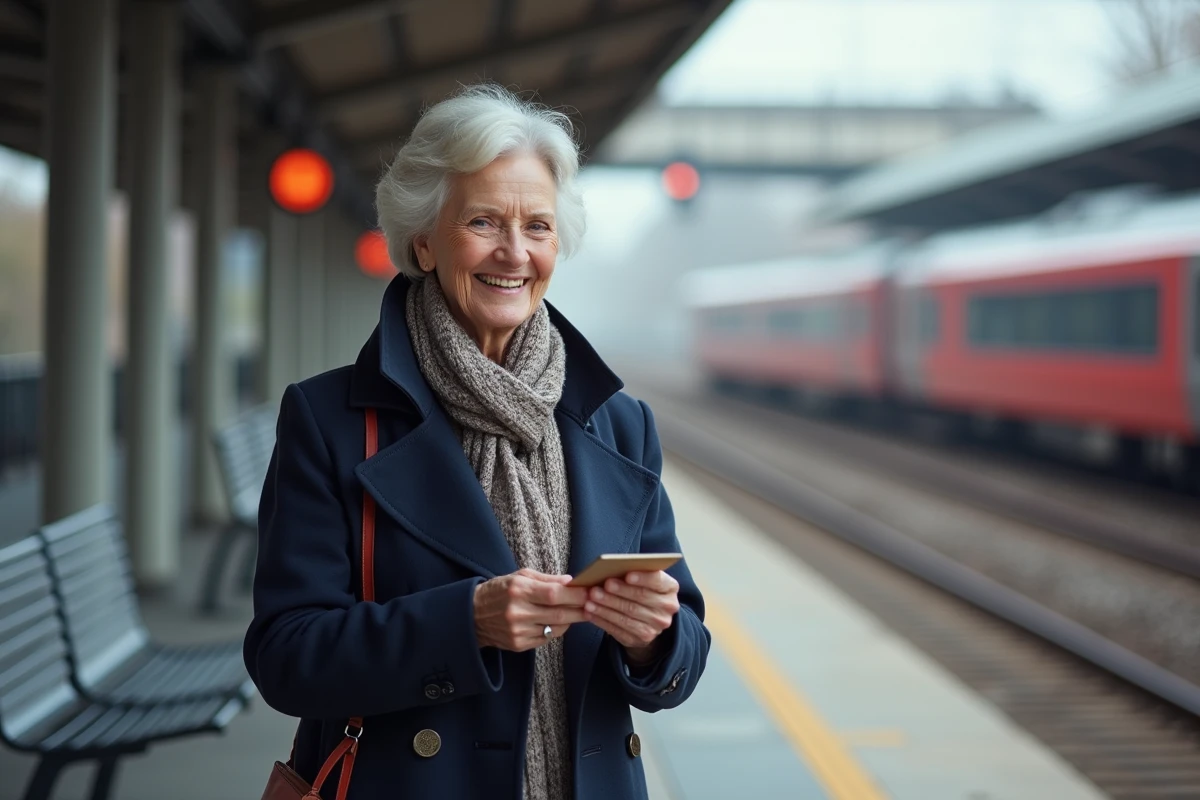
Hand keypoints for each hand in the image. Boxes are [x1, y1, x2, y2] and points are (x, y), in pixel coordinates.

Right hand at [474, 568, 588, 651]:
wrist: (472, 615)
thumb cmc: (500, 590)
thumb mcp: (520, 576)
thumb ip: (547, 579)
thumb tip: (572, 582)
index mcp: (518, 590)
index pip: (554, 594)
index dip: (575, 594)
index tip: (590, 591)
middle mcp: (517, 612)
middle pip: (559, 614)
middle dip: (580, 609)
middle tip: (594, 604)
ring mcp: (517, 631)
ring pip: (556, 628)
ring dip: (570, 620)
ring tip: (576, 611)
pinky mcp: (518, 645)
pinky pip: (547, 638)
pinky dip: (556, 629)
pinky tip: (556, 621)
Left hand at [583, 570, 679, 662]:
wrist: (648, 620)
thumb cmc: (641, 591)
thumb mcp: (644, 581)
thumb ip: (633, 574)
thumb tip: (609, 569)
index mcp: (670, 588)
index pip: (658, 581)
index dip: (643, 578)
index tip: (627, 574)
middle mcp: (667, 608)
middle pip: (640, 598)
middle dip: (618, 593)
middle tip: (598, 587)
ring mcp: (656, 626)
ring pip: (628, 615)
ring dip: (606, 607)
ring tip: (589, 600)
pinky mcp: (642, 639)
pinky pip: (619, 629)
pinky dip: (602, 620)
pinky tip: (590, 613)